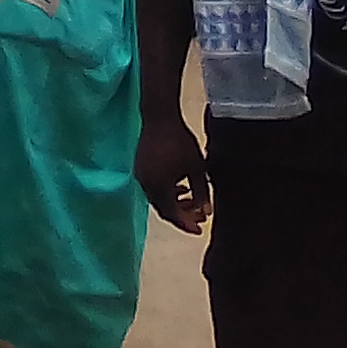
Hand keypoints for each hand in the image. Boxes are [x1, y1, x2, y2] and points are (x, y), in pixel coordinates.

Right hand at [135, 116, 212, 232]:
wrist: (160, 117)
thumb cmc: (180, 142)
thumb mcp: (197, 168)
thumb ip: (202, 193)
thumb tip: (206, 213)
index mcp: (159, 187)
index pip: (172, 214)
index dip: (186, 224)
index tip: (200, 230)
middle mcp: (146, 185)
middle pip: (163, 208)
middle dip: (182, 215)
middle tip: (198, 218)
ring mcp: (140, 176)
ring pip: (158, 198)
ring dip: (175, 203)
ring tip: (192, 202)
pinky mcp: (140, 167)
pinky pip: (153, 187)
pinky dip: (167, 192)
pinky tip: (180, 186)